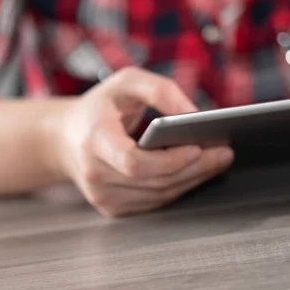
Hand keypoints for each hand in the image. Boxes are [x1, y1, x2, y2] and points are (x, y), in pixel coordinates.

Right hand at [49, 67, 233, 216]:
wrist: (65, 138)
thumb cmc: (100, 106)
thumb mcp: (127, 82)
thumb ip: (161, 90)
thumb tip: (195, 115)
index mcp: (93, 140)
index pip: (134, 163)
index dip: (169, 160)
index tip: (198, 148)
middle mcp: (95, 174)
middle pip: (154, 181)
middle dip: (195, 168)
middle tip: (224, 153)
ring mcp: (102, 196)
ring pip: (159, 194)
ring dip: (192, 179)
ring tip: (218, 160)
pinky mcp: (112, 207)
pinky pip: (154, 201)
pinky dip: (178, 186)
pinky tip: (196, 171)